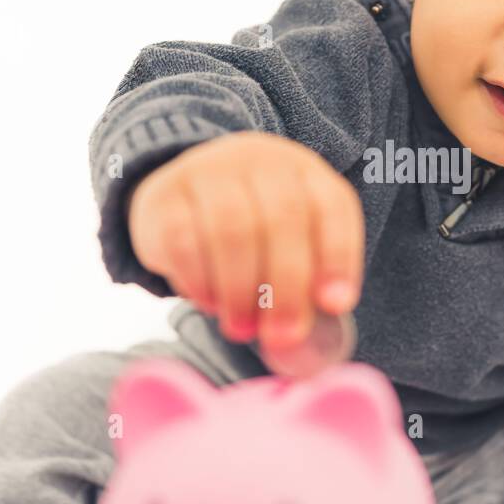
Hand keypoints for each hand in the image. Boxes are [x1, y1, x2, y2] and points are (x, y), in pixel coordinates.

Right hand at [128, 131, 363, 348]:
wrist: (185, 196)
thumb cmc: (256, 235)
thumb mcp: (293, 246)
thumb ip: (309, 285)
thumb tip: (309, 340)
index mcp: (306, 174)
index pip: (332, 207)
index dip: (338, 256)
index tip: (336, 305)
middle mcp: (261, 163)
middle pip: (282, 218)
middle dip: (286, 286)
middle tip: (282, 336)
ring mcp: (210, 171)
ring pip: (230, 228)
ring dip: (240, 289)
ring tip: (242, 329)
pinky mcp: (164, 195)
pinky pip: (182, 239)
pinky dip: (198, 280)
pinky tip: (208, 303)